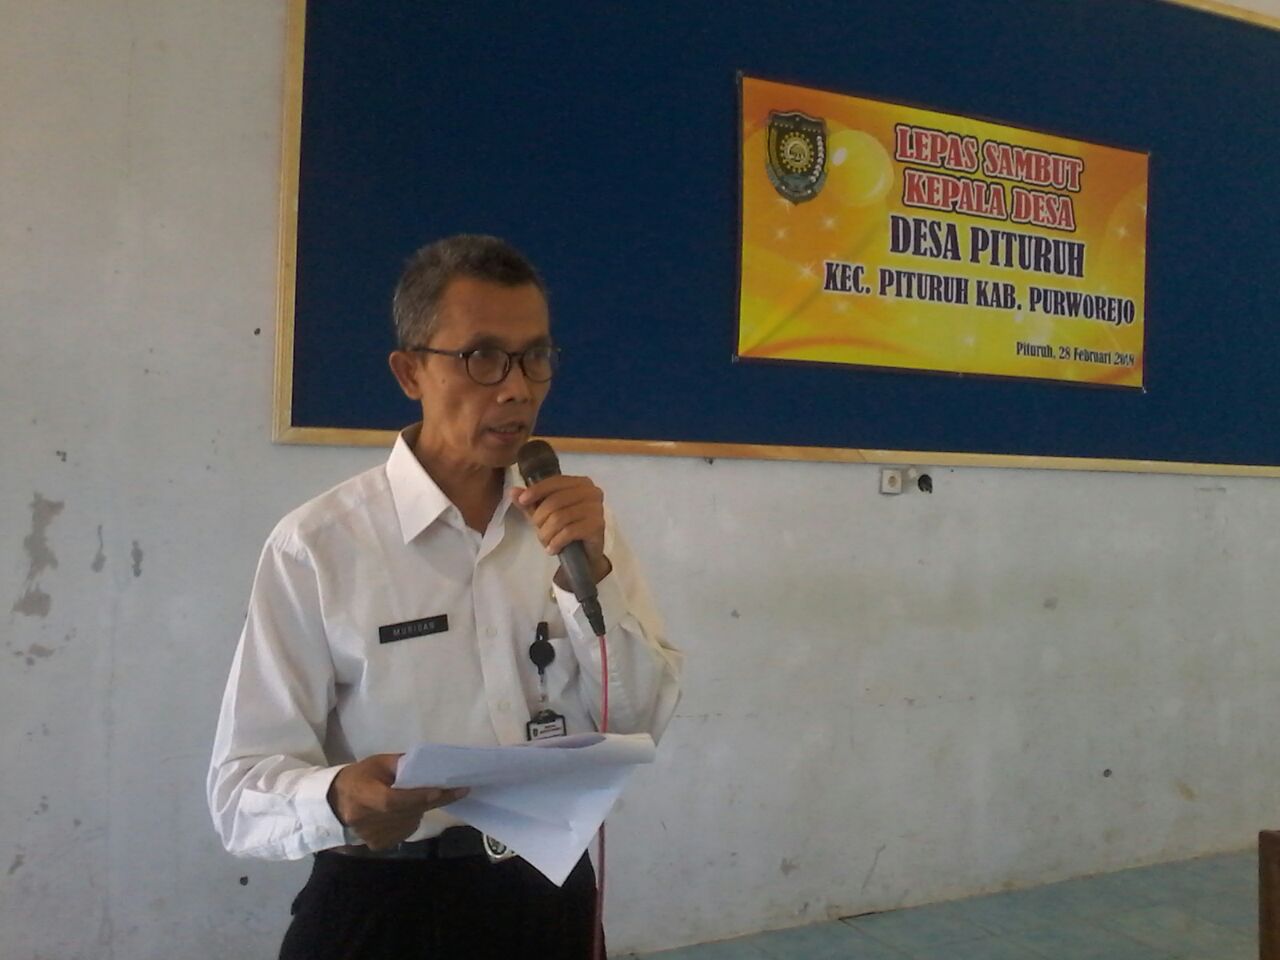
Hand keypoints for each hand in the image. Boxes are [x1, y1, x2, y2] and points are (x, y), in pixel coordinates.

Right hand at [327, 754, 468, 850]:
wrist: (334, 804)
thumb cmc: (358, 778)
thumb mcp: (378, 763)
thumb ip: (402, 764)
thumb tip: (430, 766)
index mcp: (363, 795)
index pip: (393, 800)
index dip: (416, 797)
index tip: (441, 791)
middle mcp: (367, 820)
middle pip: (408, 811)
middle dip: (435, 800)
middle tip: (460, 790)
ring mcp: (373, 836)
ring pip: (411, 821)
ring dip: (420, 809)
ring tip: (414, 797)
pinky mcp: (379, 845)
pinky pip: (406, 830)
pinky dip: (411, 819)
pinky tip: (402, 812)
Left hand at [514, 475, 611, 584]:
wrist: (585, 553)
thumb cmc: (565, 527)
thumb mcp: (544, 513)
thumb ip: (529, 502)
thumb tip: (512, 491)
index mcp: (581, 482)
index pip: (555, 481)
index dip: (537, 490)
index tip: (522, 500)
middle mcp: (592, 492)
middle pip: (556, 501)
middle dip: (540, 518)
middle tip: (537, 531)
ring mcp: (597, 509)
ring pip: (560, 518)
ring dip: (546, 533)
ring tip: (545, 542)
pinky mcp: (597, 526)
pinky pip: (569, 532)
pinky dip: (556, 542)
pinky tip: (553, 549)